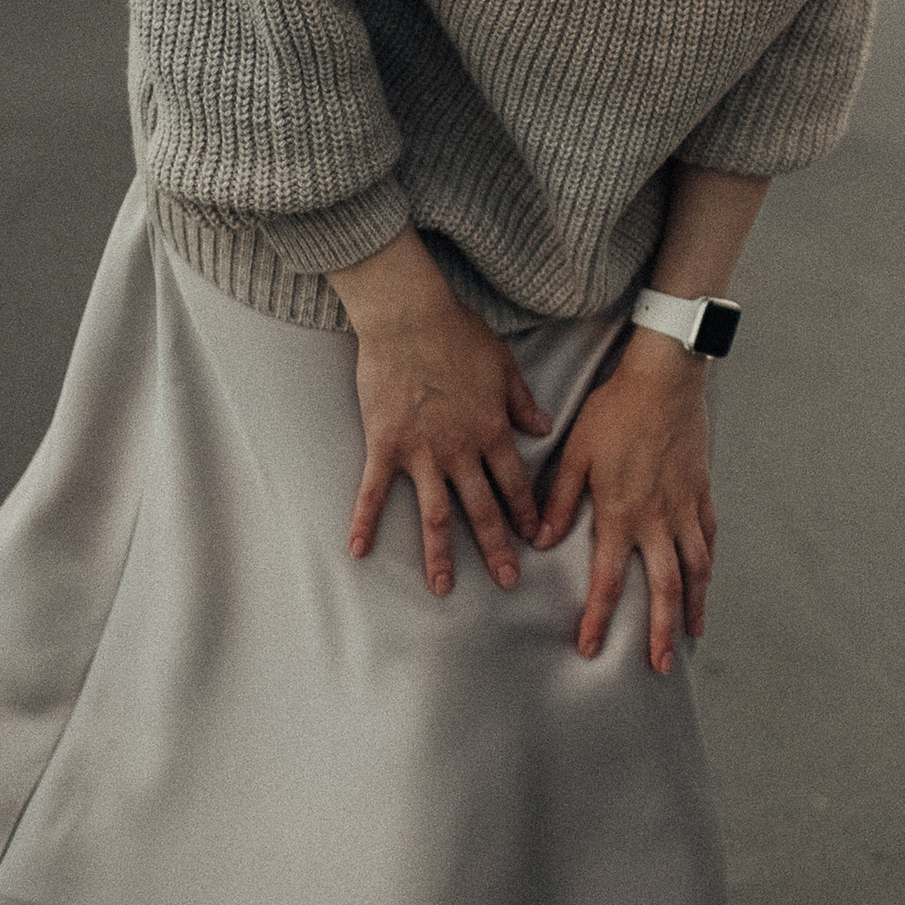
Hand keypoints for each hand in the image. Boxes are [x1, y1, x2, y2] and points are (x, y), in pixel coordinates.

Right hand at [335, 232, 549, 596]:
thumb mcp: (504, 365)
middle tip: (508, 583)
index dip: (525, 514)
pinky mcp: (384, 445)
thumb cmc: (458, 333)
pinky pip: (374, 491)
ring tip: (443, 588)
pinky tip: (358, 550)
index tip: (534, 539)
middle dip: (497, 549)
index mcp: (493, 431)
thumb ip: (522, 402)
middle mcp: (461, 450)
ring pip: (436, 514)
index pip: (515, 484)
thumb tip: (546, 427)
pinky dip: (365, 522)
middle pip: (483, 509)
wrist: (409, 316)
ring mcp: (422, 452)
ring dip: (440, 554)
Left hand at [533, 329, 715, 674]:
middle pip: (665, 589)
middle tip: (658, 666)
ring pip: (695, 570)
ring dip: (694, 607)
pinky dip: (708, 566)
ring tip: (692, 636)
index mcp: (621, 513)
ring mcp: (685, 508)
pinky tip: (706, 582)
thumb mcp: (575, 453)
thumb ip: (560, 500)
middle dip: (661, 632)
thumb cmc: (614, 411)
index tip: (590, 648)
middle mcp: (658, 519)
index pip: (610, 579)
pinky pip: (708, 539)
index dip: (600, 618)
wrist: (664, 378)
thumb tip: (541, 540)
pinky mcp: (701, 492)